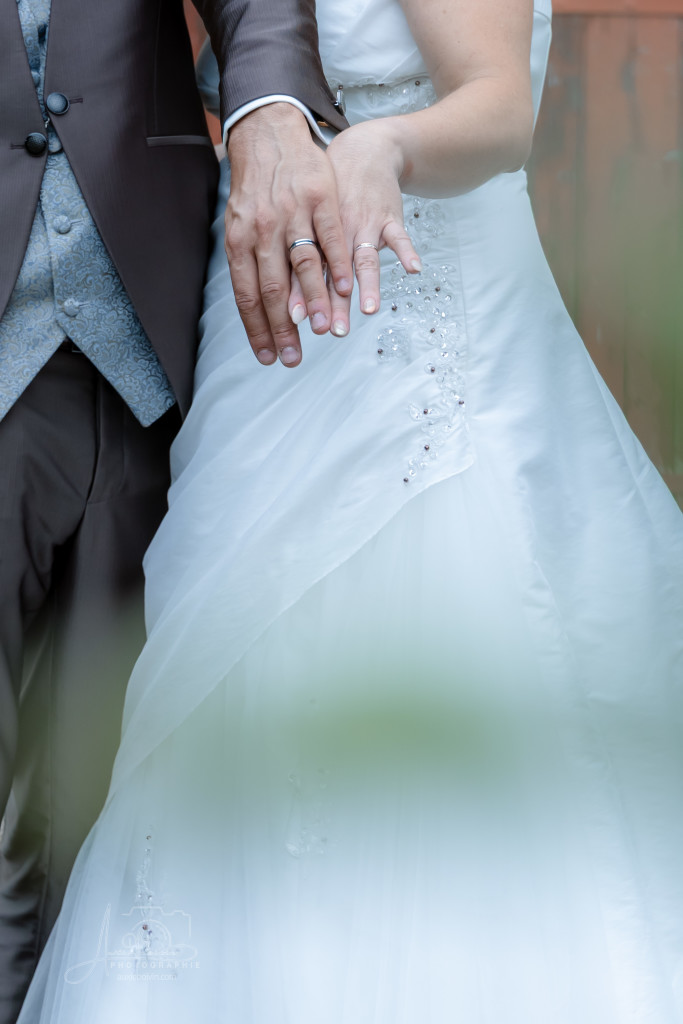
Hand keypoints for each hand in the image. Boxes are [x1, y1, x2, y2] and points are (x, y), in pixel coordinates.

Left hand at [226, 103, 352, 366]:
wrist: (270, 132)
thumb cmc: (256, 188)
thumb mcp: (240, 224)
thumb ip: (249, 263)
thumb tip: (256, 308)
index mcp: (239, 239)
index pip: (246, 295)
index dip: (257, 329)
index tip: (268, 357)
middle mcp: (262, 228)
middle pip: (272, 287)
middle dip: (284, 328)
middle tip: (294, 358)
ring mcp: (292, 212)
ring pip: (303, 265)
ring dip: (316, 302)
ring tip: (326, 332)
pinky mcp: (320, 198)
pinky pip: (331, 238)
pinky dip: (339, 266)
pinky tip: (347, 289)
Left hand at [288, 119, 421, 336]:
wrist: (362, 152)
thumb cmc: (329, 195)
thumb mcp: (308, 222)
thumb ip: (301, 262)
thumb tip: (285, 308)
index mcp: (313, 236)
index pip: (302, 272)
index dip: (300, 297)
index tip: (295, 323)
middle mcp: (336, 233)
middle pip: (333, 273)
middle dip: (333, 303)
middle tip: (332, 331)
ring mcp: (365, 225)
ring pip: (364, 258)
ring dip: (367, 285)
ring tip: (369, 309)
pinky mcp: (389, 217)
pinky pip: (399, 235)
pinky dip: (407, 251)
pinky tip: (414, 269)